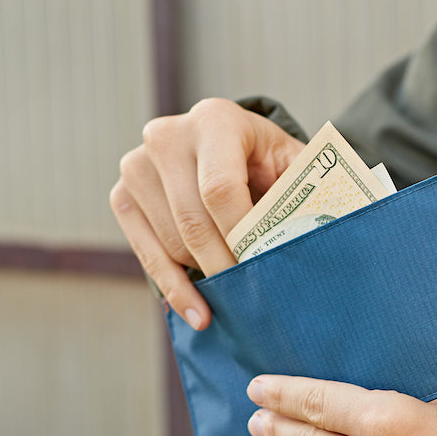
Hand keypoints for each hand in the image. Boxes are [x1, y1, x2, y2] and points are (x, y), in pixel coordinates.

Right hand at [109, 99, 305, 328]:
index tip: (262, 270)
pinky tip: (199, 314)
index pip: (219, 188)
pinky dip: (175, 289)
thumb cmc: (270, 164)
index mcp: (216, 120)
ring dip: (207, 274)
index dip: (240, 236)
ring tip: (240, 295)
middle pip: (192, 220)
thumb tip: (313, 240)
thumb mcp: (296, 168)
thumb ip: (304, 195)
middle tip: (254, 298)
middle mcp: (167, 136)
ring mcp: (137, 166)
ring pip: (172, 242)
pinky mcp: (122, 196)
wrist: (233, 152)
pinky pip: (146, 254)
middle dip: (225, 265)